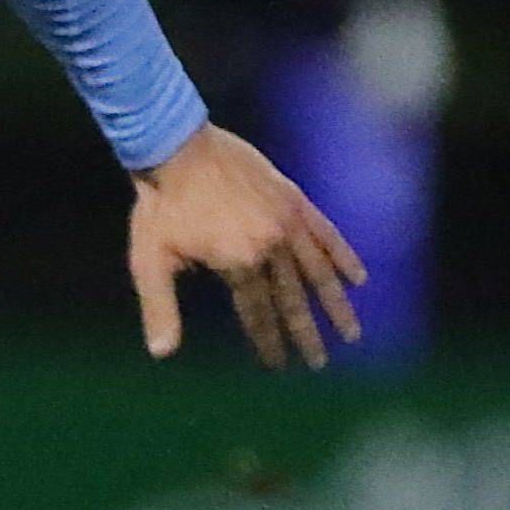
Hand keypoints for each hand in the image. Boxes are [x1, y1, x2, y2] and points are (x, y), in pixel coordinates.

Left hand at [127, 124, 364, 367]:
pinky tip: (359, 279)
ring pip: (318, 271)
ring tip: (352, 333)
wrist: (176, 144)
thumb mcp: (150, 260)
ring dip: (335, 305)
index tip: (278, 365)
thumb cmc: (160, 205)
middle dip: (306, 335)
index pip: (258, 312)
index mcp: (239, 262)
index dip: (267, 341)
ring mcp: (287, 220)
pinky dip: (343, 256)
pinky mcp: (293, 199)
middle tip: (318, 364)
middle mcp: (271, 245)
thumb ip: (161, 307)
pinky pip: (325, 233)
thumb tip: (162, 352)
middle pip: (292, 299)